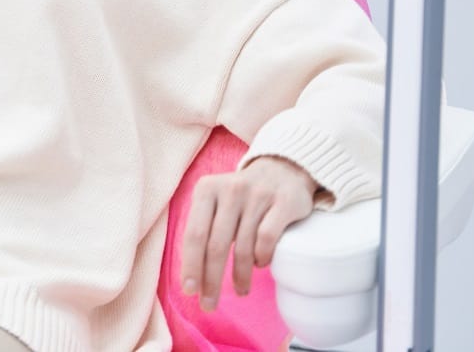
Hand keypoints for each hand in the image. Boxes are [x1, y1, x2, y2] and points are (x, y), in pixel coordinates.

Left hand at [179, 157, 318, 310]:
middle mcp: (230, 190)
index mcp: (206, 189)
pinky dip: (262, 258)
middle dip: (211, 279)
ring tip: (239, 290)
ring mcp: (258, 195)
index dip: (190, 265)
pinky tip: (260, 266)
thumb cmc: (242, 195)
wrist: (284, 168)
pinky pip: (267, 239)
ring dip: (239, 275)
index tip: (189, 290)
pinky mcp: (284, 202)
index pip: (194, 234)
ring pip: (243, 247)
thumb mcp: (216, 200)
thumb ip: (203, 226)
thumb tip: (190, 270)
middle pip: (216, 245)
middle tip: (209, 304)